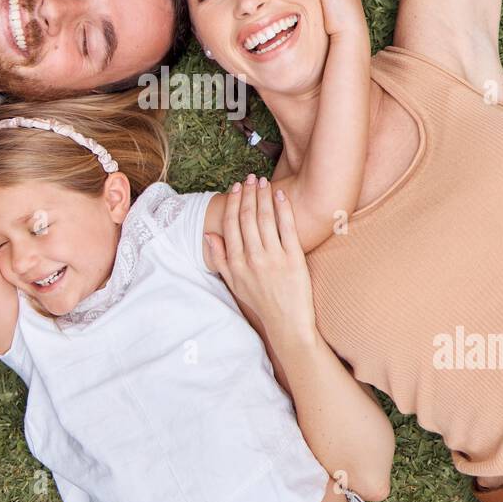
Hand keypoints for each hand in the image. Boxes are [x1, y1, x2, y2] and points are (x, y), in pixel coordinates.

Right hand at [205, 177, 317, 350]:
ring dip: (263, 196)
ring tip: (263, 181)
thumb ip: (219, 259)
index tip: (235, 187)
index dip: (232, 202)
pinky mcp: (294, 259)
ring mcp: (273, 257)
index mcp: (236, 263)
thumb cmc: (260, 303)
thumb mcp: (233, 284)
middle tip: (250, 178)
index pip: (231, 224)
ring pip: (265, 218)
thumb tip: (209, 234)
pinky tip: (280, 194)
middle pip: (247, 217)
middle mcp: (252, 258)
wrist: (287, 323)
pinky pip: (287, 228)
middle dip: (247, 193)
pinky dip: (283, 208)